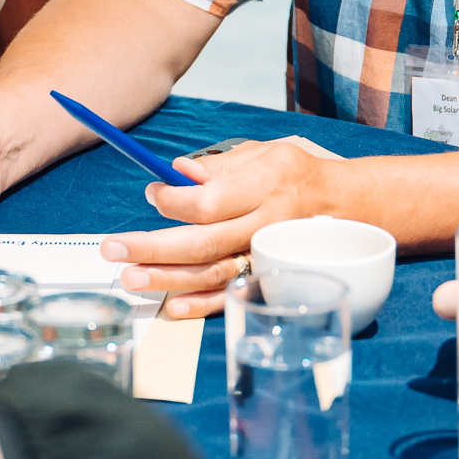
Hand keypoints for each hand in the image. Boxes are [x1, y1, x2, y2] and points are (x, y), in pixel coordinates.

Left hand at [100, 136, 347, 318]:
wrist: (347, 207)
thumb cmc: (296, 174)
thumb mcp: (264, 152)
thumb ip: (219, 164)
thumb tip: (176, 171)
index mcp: (265, 185)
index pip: (209, 202)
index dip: (173, 201)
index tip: (151, 194)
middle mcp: (267, 224)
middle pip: (203, 241)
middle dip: (152, 247)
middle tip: (111, 248)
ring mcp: (267, 256)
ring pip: (212, 273)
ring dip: (167, 278)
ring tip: (129, 278)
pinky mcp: (269, 277)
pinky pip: (233, 295)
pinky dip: (203, 304)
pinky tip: (173, 305)